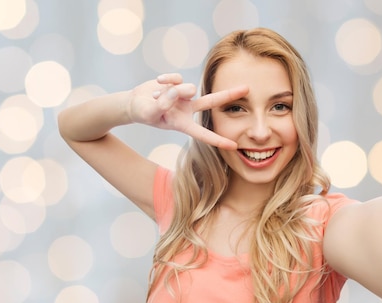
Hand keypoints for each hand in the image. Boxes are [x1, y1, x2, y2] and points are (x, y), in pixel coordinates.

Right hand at [126, 73, 247, 149]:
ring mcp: (184, 96)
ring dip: (171, 91)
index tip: (234, 146)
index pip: (203, 133)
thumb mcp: (149, 112)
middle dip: (228, 95)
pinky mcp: (178, 83)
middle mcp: (187, 109)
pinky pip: (176, 78)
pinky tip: (158, 83)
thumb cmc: (142, 112)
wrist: (134, 102)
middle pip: (211, 101)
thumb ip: (163, 104)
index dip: (218, 140)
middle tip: (247, 89)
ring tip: (156, 96)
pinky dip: (166, 79)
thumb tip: (177, 91)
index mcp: (183, 124)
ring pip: (186, 88)